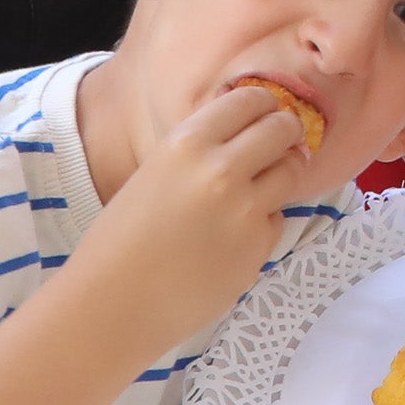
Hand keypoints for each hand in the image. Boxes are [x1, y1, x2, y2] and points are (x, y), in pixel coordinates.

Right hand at [77, 80, 313, 346]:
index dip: (265, 105)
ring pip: (291, 172)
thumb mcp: (155, 174)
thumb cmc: (120, 241)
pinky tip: (231, 238)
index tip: (268, 112)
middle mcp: (221, 170)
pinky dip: (263, 224)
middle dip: (287, 133)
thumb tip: (249, 136)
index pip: (251, 100)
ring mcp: (245, 210)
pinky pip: (276, 220)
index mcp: (187, 144)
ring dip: (283, 175)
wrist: (112, 304)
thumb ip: (200, 154)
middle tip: (283, 144)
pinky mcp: (258, 248)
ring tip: (258, 189)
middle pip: (283, 129)